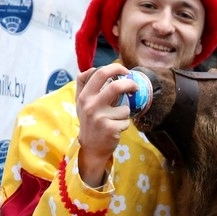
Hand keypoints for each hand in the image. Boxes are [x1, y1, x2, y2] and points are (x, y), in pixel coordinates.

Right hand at [75, 64, 137, 186]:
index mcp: (84, 96)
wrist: (91, 148)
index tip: (124, 71)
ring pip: (125, 108)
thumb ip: (85, 86)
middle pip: (116, 86)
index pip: (99, 73)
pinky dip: (124, 124)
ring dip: (125, 113)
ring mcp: (100, 117)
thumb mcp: (82, 103)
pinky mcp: (110, 128)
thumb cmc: (89, 122)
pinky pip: (126, 121)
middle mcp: (90, 104)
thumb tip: (95, 69)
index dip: (114, 68)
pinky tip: (115, 129)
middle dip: (130, 84)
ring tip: (116, 119)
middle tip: (135, 86)